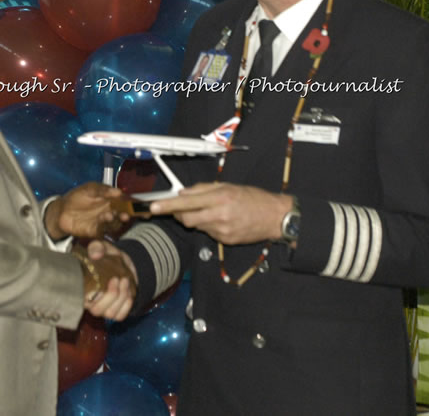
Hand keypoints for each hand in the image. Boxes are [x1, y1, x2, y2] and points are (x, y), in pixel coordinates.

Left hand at [46, 182, 129, 239]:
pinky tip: (101, 222)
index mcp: (111, 200)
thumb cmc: (77, 196)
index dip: (136, 205)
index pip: (126, 203)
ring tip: (108, 215)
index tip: (143, 207)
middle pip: (123, 215)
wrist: (61, 211)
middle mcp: (110, 212)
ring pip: (114, 224)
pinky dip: (104, 228)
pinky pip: (104, 231)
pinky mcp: (96, 232)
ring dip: (114, 221)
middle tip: (126, 215)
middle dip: (126, 215)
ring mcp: (104, 222)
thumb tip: (118, 192)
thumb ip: (103, 190)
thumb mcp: (90, 188)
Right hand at [75, 241, 135, 320]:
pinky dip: (127, 305)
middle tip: (117, 279)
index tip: (99, 284)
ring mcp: (103, 308)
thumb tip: (95, 254)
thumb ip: (96, 247)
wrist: (122, 262)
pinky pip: (120, 316)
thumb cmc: (107, 256)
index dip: (88, 297)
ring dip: (120, 298)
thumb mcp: (101, 246)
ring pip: (110, 313)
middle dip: (110, 296)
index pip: (79, 301)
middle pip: (97, 310)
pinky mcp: (116, 310)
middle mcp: (90, 301)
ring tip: (125, 281)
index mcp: (82, 288)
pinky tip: (129, 293)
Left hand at [149, 182, 292, 245]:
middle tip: (179, 209)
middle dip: (179, 214)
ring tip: (212, 211)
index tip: (154, 207)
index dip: (167, 205)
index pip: (186, 202)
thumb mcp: (228, 186)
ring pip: (196, 226)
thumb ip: (203, 189)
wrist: (274, 217)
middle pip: (186, 219)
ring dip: (196, 219)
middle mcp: (219, 215)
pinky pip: (208, 233)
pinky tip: (221, 221)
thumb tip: (183, 192)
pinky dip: (209, 226)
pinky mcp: (225, 240)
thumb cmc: (253, 198)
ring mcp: (222, 230)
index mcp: (219, 197)